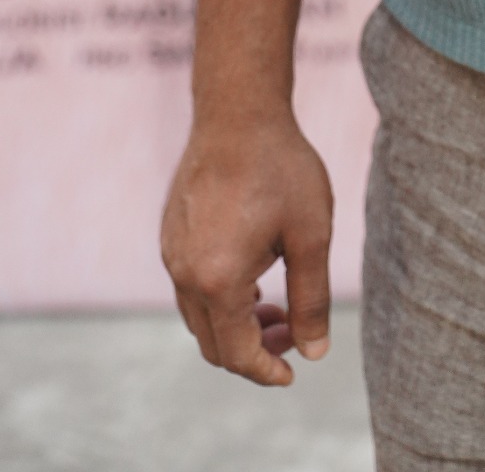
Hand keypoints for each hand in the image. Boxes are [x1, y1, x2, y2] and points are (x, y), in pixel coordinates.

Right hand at [161, 109, 334, 385]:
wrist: (238, 110)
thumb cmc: (280, 168)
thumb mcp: (311, 235)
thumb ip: (312, 299)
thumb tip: (314, 352)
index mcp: (217, 280)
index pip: (237, 353)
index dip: (266, 371)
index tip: (292, 374)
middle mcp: (184, 273)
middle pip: (213, 343)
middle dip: (253, 349)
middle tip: (293, 332)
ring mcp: (172, 253)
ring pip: (199, 316)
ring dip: (235, 323)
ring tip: (276, 303)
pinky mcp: (170, 234)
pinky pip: (190, 286)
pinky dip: (219, 297)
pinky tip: (253, 273)